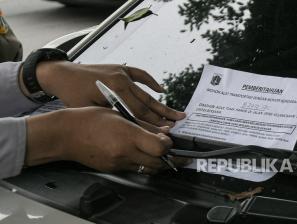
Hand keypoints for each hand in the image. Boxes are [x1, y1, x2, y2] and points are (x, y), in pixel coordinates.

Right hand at [25, 107, 188, 173]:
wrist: (66, 134)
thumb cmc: (91, 119)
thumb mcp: (120, 115)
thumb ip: (144, 125)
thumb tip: (164, 131)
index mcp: (128, 136)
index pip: (160, 148)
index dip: (168, 145)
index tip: (169, 139)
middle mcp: (125, 153)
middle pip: (158, 163)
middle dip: (171, 159)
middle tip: (177, 153)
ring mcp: (118, 164)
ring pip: (148, 169)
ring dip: (159, 163)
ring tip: (164, 155)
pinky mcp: (113, 169)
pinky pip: (135, 170)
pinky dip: (144, 164)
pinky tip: (144, 155)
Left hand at [30, 61, 185, 125]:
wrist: (62, 74)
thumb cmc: (72, 95)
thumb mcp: (90, 110)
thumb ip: (112, 117)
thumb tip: (133, 127)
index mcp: (114, 92)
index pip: (139, 112)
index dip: (153, 123)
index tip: (166, 131)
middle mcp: (122, 81)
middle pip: (147, 102)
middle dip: (164, 114)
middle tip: (180, 121)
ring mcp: (122, 73)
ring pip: (146, 92)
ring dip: (161, 103)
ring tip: (175, 111)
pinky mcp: (121, 69)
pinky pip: (140, 74)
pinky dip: (151, 81)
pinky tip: (161, 89)